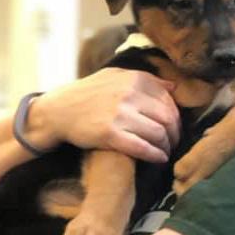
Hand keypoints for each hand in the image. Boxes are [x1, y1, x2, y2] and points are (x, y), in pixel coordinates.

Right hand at [29, 68, 180, 162]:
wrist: (58, 110)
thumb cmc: (88, 92)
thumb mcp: (116, 75)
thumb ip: (145, 79)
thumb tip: (173, 86)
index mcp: (135, 79)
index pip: (169, 100)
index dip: (176, 117)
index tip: (174, 127)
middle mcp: (130, 94)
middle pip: (168, 118)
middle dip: (175, 133)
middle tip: (174, 142)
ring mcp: (121, 114)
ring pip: (159, 133)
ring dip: (166, 146)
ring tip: (165, 151)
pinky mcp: (110, 134)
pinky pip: (142, 147)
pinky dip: (155, 155)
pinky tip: (159, 159)